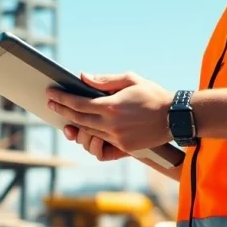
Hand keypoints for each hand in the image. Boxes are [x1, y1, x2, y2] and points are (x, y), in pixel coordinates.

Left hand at [46, 72, 173, 155]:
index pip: (78, 104)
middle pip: (78, 120)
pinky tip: (87, 129)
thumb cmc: (153, 94)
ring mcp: (117, 139)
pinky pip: (101, 143)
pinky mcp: (124, 148)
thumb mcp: (130, 80)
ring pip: (88, 133)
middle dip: (62, 111)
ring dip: (75, 125)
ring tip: (67, 117)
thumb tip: (83, 77)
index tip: (50, 94)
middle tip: (51, 103)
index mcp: (111, 106)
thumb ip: (104, 80)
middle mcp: (111, 125)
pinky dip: (92, 135)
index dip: (61, 99)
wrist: (176, 117)